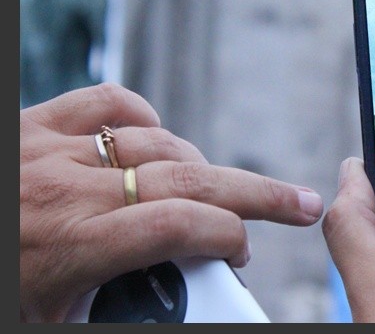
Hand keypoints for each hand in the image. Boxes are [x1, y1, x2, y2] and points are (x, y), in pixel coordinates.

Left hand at [20, 83, 323, 321]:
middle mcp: (68, 190)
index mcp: (70, 245)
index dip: (226, 236)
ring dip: (200, 167)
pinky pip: (108, 102)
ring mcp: (51, 150)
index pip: (178, 226)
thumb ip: (112, 305)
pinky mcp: (33, 124)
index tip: (240, 253)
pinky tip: (156, 139)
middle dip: (257, 194)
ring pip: (157, 143)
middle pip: (189, 180)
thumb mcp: (52, 318)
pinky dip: (144, 118)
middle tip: (299, 204)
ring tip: (216, 191)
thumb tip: (173, 305)